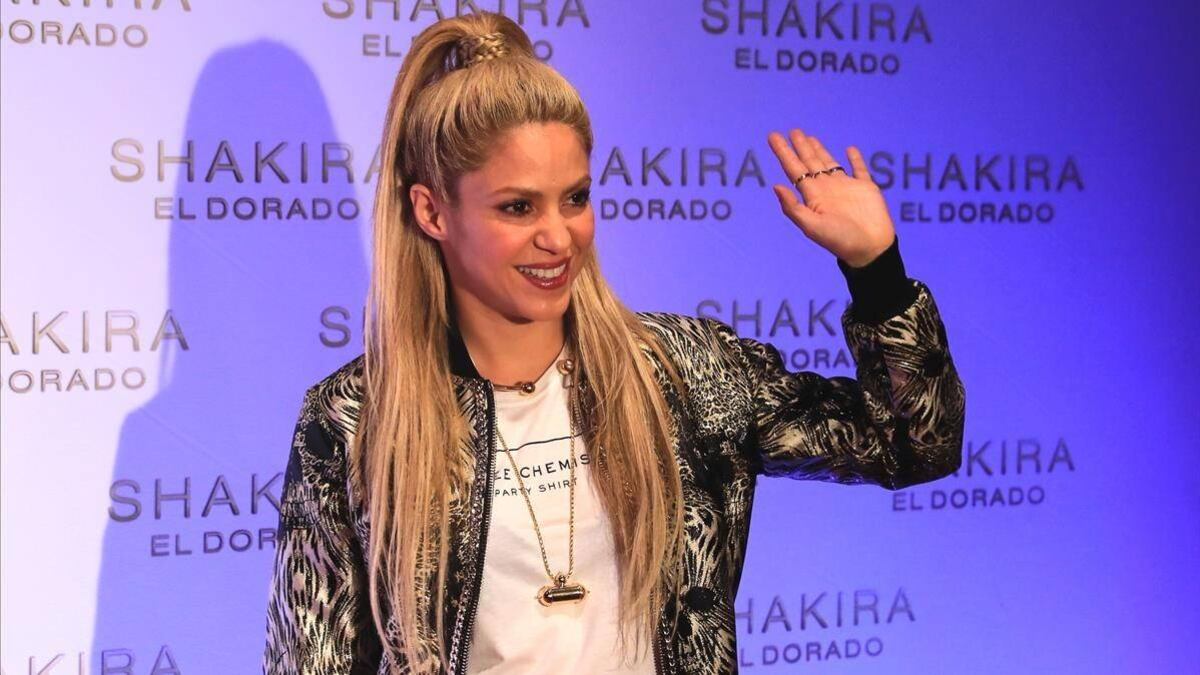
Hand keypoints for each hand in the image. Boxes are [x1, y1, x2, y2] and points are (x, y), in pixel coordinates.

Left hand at [767, 129, 895, 267]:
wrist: (870, 249)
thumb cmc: (840, 241)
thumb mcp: (812, 226)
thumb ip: (793, 208)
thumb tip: (775, 186)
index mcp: (813, 196)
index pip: (794, 169)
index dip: (784, 153)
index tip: (773, 136)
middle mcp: (827, 189)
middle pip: (810, 162)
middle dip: (800, 147)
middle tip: (792, 131)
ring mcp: (846, 187)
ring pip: (829, 163)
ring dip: (819, 150)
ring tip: (809, 137)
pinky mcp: (866, 188)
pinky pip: (859, 169)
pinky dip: (855, 159)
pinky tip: (850, 149)